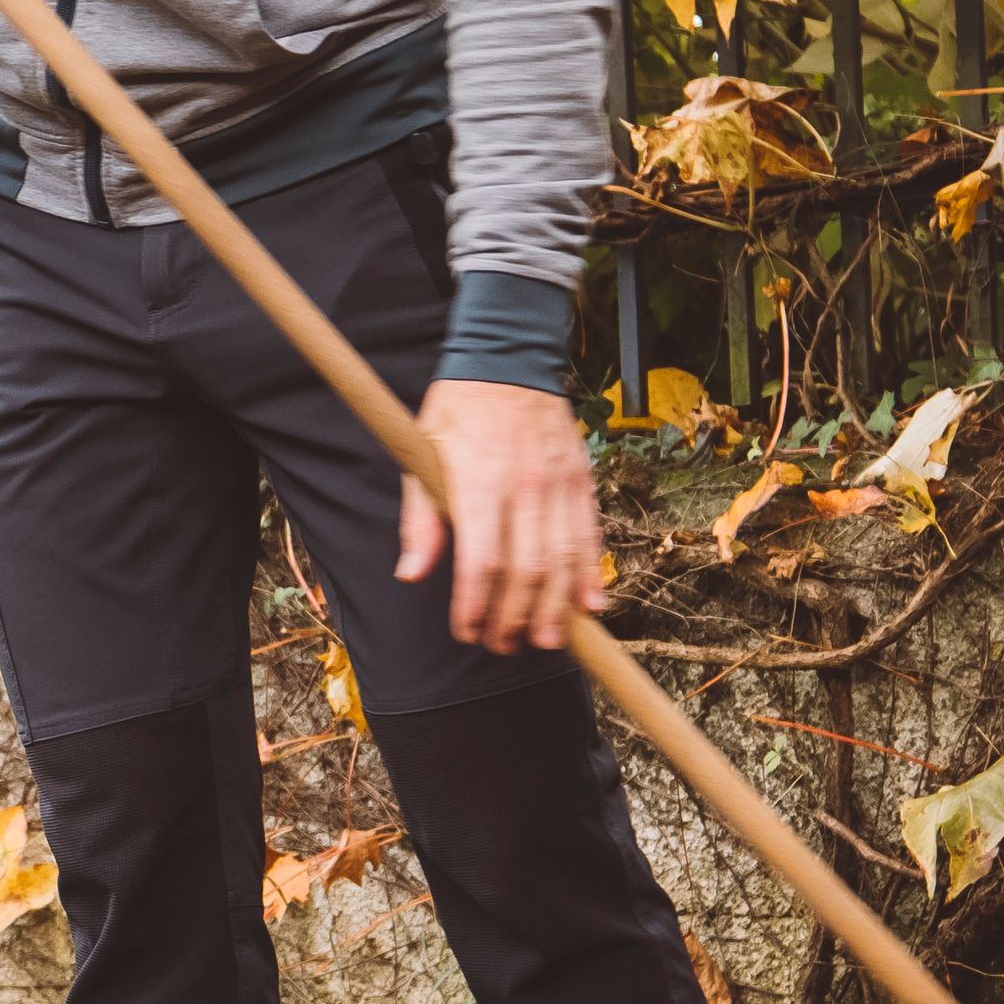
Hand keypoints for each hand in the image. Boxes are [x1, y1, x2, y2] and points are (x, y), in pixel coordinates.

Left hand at [390, 378, 602, 652]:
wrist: (508, 358)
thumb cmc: (458, 410)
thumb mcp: (421, 455)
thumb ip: (420, 518)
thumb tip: (412, 572)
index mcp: (480, 482)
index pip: (482, 562)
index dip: (476, 605)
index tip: (467, 630)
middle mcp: (524, 487)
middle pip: (525, 571)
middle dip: (513, 618)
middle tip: (501, 645)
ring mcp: (558, 485)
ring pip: (563, 560)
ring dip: (554, 609)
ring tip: (543, 641)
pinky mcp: (581, 481)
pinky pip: (590, 536)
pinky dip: (591, 574)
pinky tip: (589, 606)